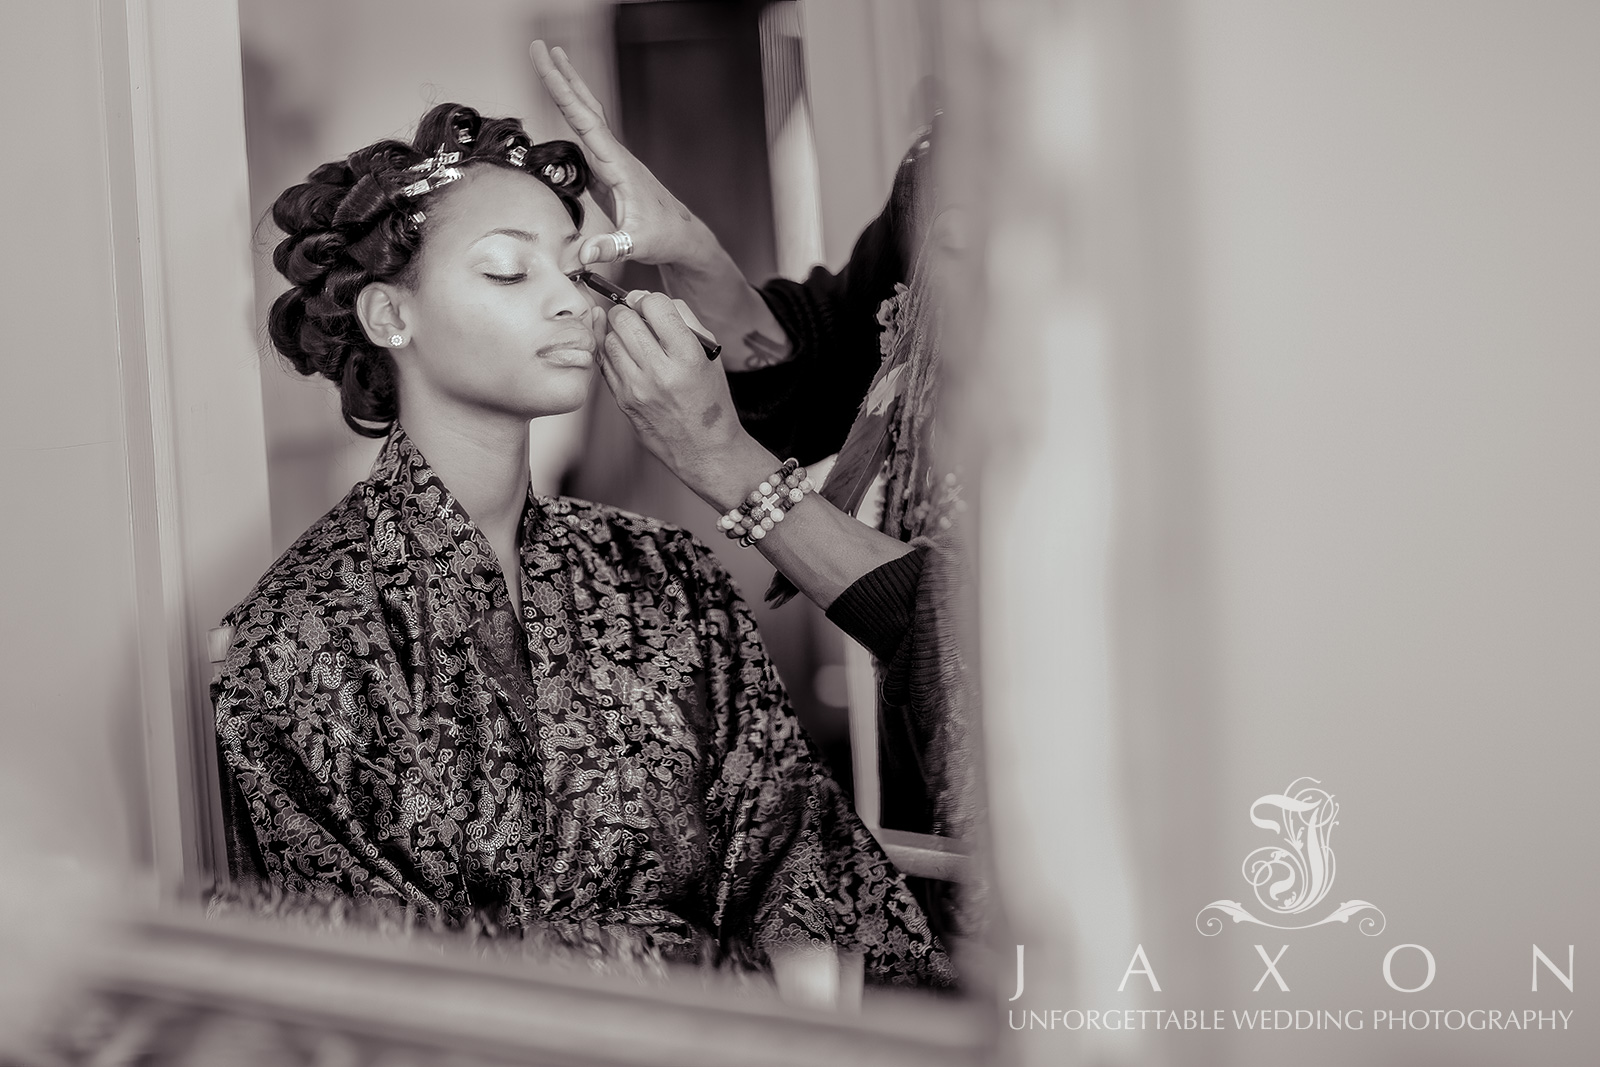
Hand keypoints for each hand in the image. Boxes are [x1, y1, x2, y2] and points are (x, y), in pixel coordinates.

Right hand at [529, 41, 713, 267]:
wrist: (683, 239)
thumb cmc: (665, 238)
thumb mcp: (636, 244)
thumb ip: (609, 246)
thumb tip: (582, 254)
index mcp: (618, 165)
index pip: (585, 120)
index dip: (563, 91)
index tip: (546, 62)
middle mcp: (615, 156)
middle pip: (585, 107)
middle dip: (562, 77)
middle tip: (540, 46)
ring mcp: (612, 163)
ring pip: (586, 119)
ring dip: (568, 91)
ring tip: (551, 64)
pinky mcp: (608, 174)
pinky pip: (585, 139)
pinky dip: (571, 119)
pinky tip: (563, 109)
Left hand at [598, 292, 756, 492]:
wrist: (705, 448)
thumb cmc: (709, 398)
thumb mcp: (709, 353)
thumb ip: (682, 318)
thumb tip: (644, 298)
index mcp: (688, 356)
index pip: (655, 304)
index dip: (650, 300)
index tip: (653, 308)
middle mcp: (660, 372)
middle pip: (624, 318)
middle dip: (628, 312)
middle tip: (637, 319)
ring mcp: (637, 388)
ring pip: (609, 339)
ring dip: (618, 332)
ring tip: (634, 341)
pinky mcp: (622, 401)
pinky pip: (604, 362)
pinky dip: (612, 352)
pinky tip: (625, 354)